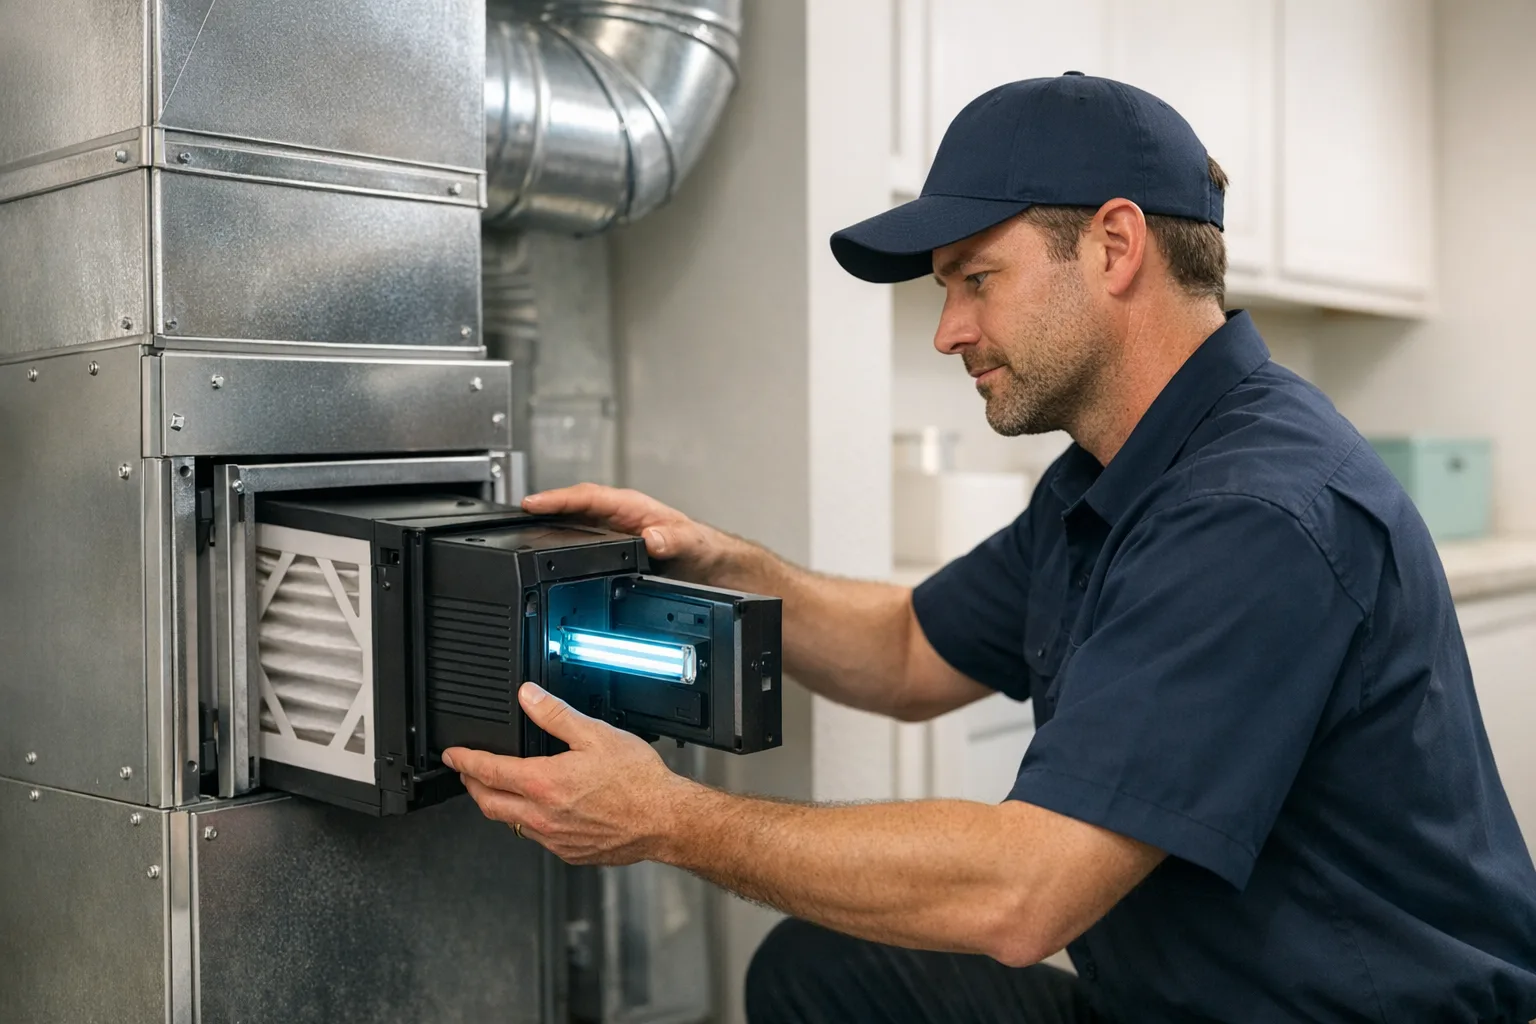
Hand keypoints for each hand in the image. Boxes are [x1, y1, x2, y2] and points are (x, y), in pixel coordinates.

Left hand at [443, 682, 697, 865]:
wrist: (665, 820)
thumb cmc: (637, 782)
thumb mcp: (595, 734)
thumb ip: (555, 714)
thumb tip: (528, 696)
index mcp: (544, 783)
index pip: (488, 771)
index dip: (465, 760)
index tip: (453, 755)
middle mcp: (542, 816)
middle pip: (487, 803)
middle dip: (471, 785)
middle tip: (466, 772)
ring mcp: (554, 839)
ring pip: (510, 823)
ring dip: (498, 804)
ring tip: (500, 788)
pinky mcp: (569, 853)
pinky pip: (536, 837)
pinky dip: (528, 821)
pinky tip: (540, 810)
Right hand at [521, 483, 727, 581]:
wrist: (710, 567)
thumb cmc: (701, 548)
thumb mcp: (690, 544)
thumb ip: (673, 540)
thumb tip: (651, 537)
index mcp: (633, 507)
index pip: (588, 497)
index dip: (559, 499)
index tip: (533, 503)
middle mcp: (619, 516)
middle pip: (572, 507)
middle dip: (542, 509)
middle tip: (511, 516)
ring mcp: (613, 532)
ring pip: (573, 523)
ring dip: (548, 526)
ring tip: (517, 533)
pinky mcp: (612, 550)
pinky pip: (580, 542)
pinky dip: (561, 544)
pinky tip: (546, 554)